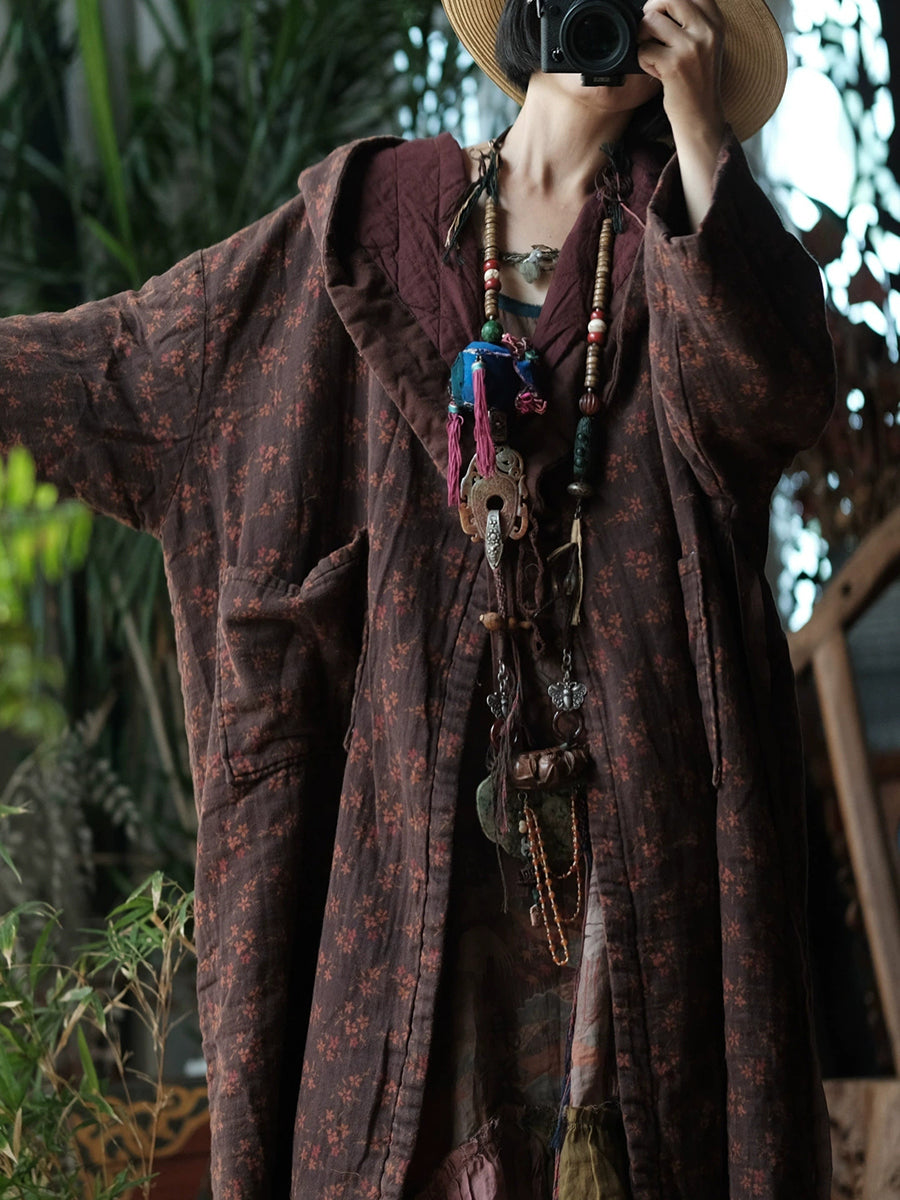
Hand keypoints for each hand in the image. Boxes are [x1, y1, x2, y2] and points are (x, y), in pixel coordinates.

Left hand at [638, 0, 727, 230]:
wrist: (701, 118)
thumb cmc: (698, 83)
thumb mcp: (707, 47)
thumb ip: (693, 23)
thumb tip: (664, 4)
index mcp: (716, 24)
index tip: (662, 9)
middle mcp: (706, 32)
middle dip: (651, 8)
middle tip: (648, 26)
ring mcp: (690, 48)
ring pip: (652, 20)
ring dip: (643, 35)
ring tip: (651, 52)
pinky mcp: (673, 66)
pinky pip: (644, 49)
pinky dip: (642, 59)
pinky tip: (652, 70)